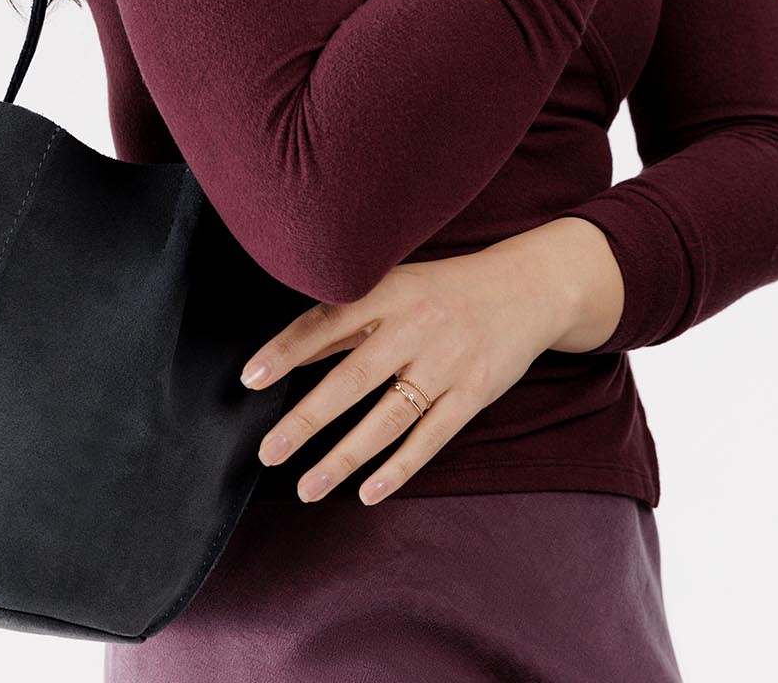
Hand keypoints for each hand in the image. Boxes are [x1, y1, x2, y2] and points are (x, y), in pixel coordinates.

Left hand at [237, 217, 624, 504]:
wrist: (526, 288)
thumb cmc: (444, 289)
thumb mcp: (396, 285)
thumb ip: (348, 316)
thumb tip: (289, 348)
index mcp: (389, 292)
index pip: (327, 322)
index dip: (287, 350)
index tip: (251, 379)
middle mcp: (415, 327)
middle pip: (352, 379)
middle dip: (306, 420)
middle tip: (267, 452)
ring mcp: (446, 364)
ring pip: (387, 419)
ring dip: (344, 458)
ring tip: (305, 487)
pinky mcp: (473, 394)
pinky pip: (430, 438)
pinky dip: (398, 468)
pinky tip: (367, 492)